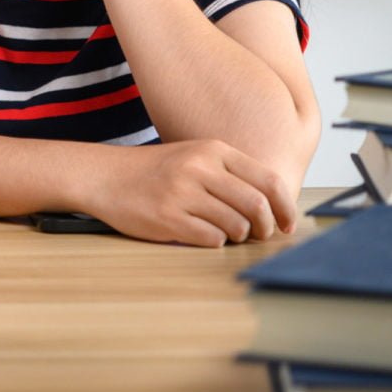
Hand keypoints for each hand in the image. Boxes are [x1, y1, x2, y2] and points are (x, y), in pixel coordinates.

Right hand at [85, 139, 296, 246]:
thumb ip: (231, 174)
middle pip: (257, 206)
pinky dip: (213, 241)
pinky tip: (199, 233)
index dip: (286, 207)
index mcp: (212, 150)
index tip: (288, 223)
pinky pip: (212, 239)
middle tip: (258, 234)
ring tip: (223, 231)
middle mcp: (199, 168)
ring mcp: (182, 192)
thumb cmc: (155, 171)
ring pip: (237, 226)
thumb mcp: (194, 157)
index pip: (268, 180)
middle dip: (265, 227)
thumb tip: (274, 207)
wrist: (104, 176)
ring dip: (237, 236)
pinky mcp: (167, 217)